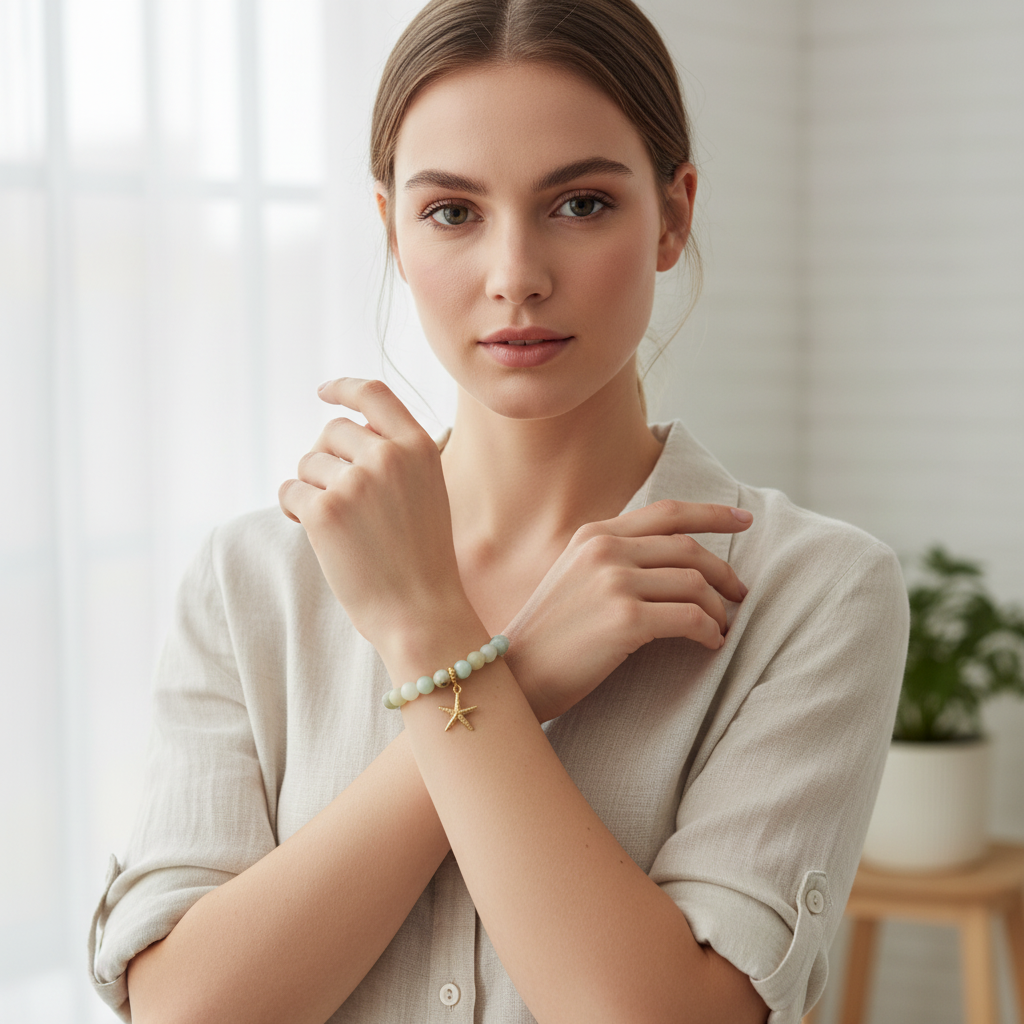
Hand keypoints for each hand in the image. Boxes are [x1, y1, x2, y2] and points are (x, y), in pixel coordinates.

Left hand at [278, 378, 468, 648]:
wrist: (421, 612)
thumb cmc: (422, 559)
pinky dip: (292, 510)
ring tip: (335, 524)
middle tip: (335, 497)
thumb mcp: (426, 492)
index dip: (344, 388)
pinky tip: (312, 532)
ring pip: (308, 463)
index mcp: (418, 446)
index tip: (325, 392)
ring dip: (310, 489)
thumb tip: (345, 433)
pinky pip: (289, 492)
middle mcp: (387, 456)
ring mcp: (355, 482)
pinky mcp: (324, 512)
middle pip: (332, 432)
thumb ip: (395, 457)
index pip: (373, 394)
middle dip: (324, 460)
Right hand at [503, 501, 751, 721]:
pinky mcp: (626, 619)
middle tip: (740, 594)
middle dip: (724, 572)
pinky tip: (711, 643)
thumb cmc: (551, 635)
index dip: (711, 514)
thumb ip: (613, 559)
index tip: (744, 521)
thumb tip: (673, 560)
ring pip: (694, 583)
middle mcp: (605, 550)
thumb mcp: (574, 577)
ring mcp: (614, 582)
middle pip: (688, 548)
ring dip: (718, 608)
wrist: (517, 674)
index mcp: (594, 535)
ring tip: (721, 627)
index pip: (666, 513)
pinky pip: (690, 618)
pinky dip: (709, 631)